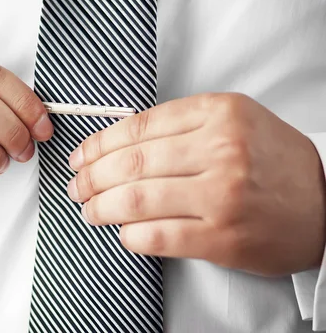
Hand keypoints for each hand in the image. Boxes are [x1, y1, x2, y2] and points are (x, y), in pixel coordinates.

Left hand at [67, 93, 325, 275]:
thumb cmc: (274, 161)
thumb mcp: (234, 121)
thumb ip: (181, 124)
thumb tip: (118, 141)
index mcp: (218, 113)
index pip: (139, 126)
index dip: (99, 143)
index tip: (81, 156)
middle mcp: (220, 150)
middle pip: (132, 163)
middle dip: (92, 177)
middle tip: (77, 186)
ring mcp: (222, 195)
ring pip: (138, 199)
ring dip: (102, 206)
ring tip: (90, 210)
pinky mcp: (223, 237)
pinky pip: (159, 236)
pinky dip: (131, 235)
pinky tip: (123, 232)